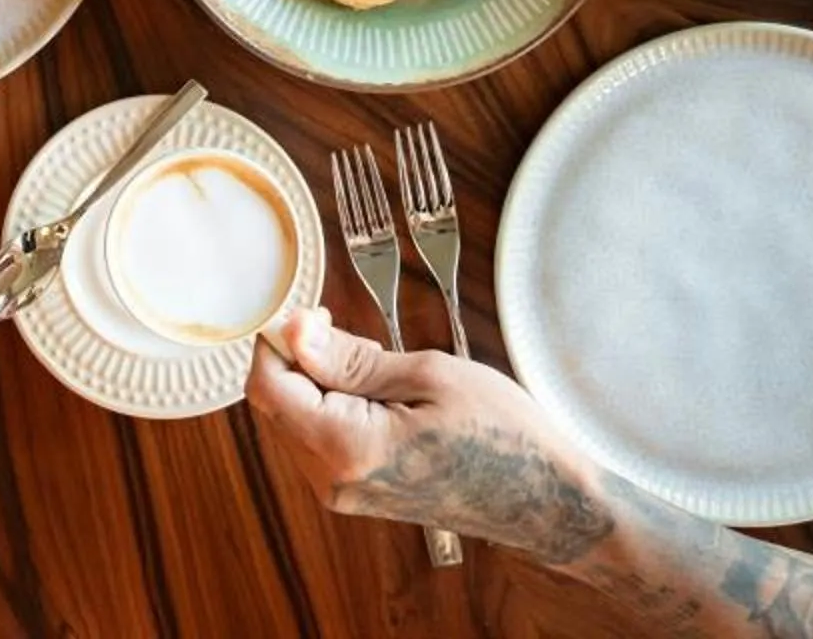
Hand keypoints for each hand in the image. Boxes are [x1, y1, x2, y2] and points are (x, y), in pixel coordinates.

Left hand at [246, 304, 611, 559]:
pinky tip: (381, 394)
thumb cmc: (501, 436)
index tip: (314, 312)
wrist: (543, 500)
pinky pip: (322, 439)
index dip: (280, 340)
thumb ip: (350, 359)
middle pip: (278, 404)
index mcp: (347, 450)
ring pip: (298, 420)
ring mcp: (345, 494)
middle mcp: (334, 481)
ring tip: (381, 366)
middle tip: (358, 335)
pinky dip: (337, 406)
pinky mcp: (359, 494)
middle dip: (303, 358)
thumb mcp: (428, 375)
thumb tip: (294, 333)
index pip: (269, 387)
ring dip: (322, 382)